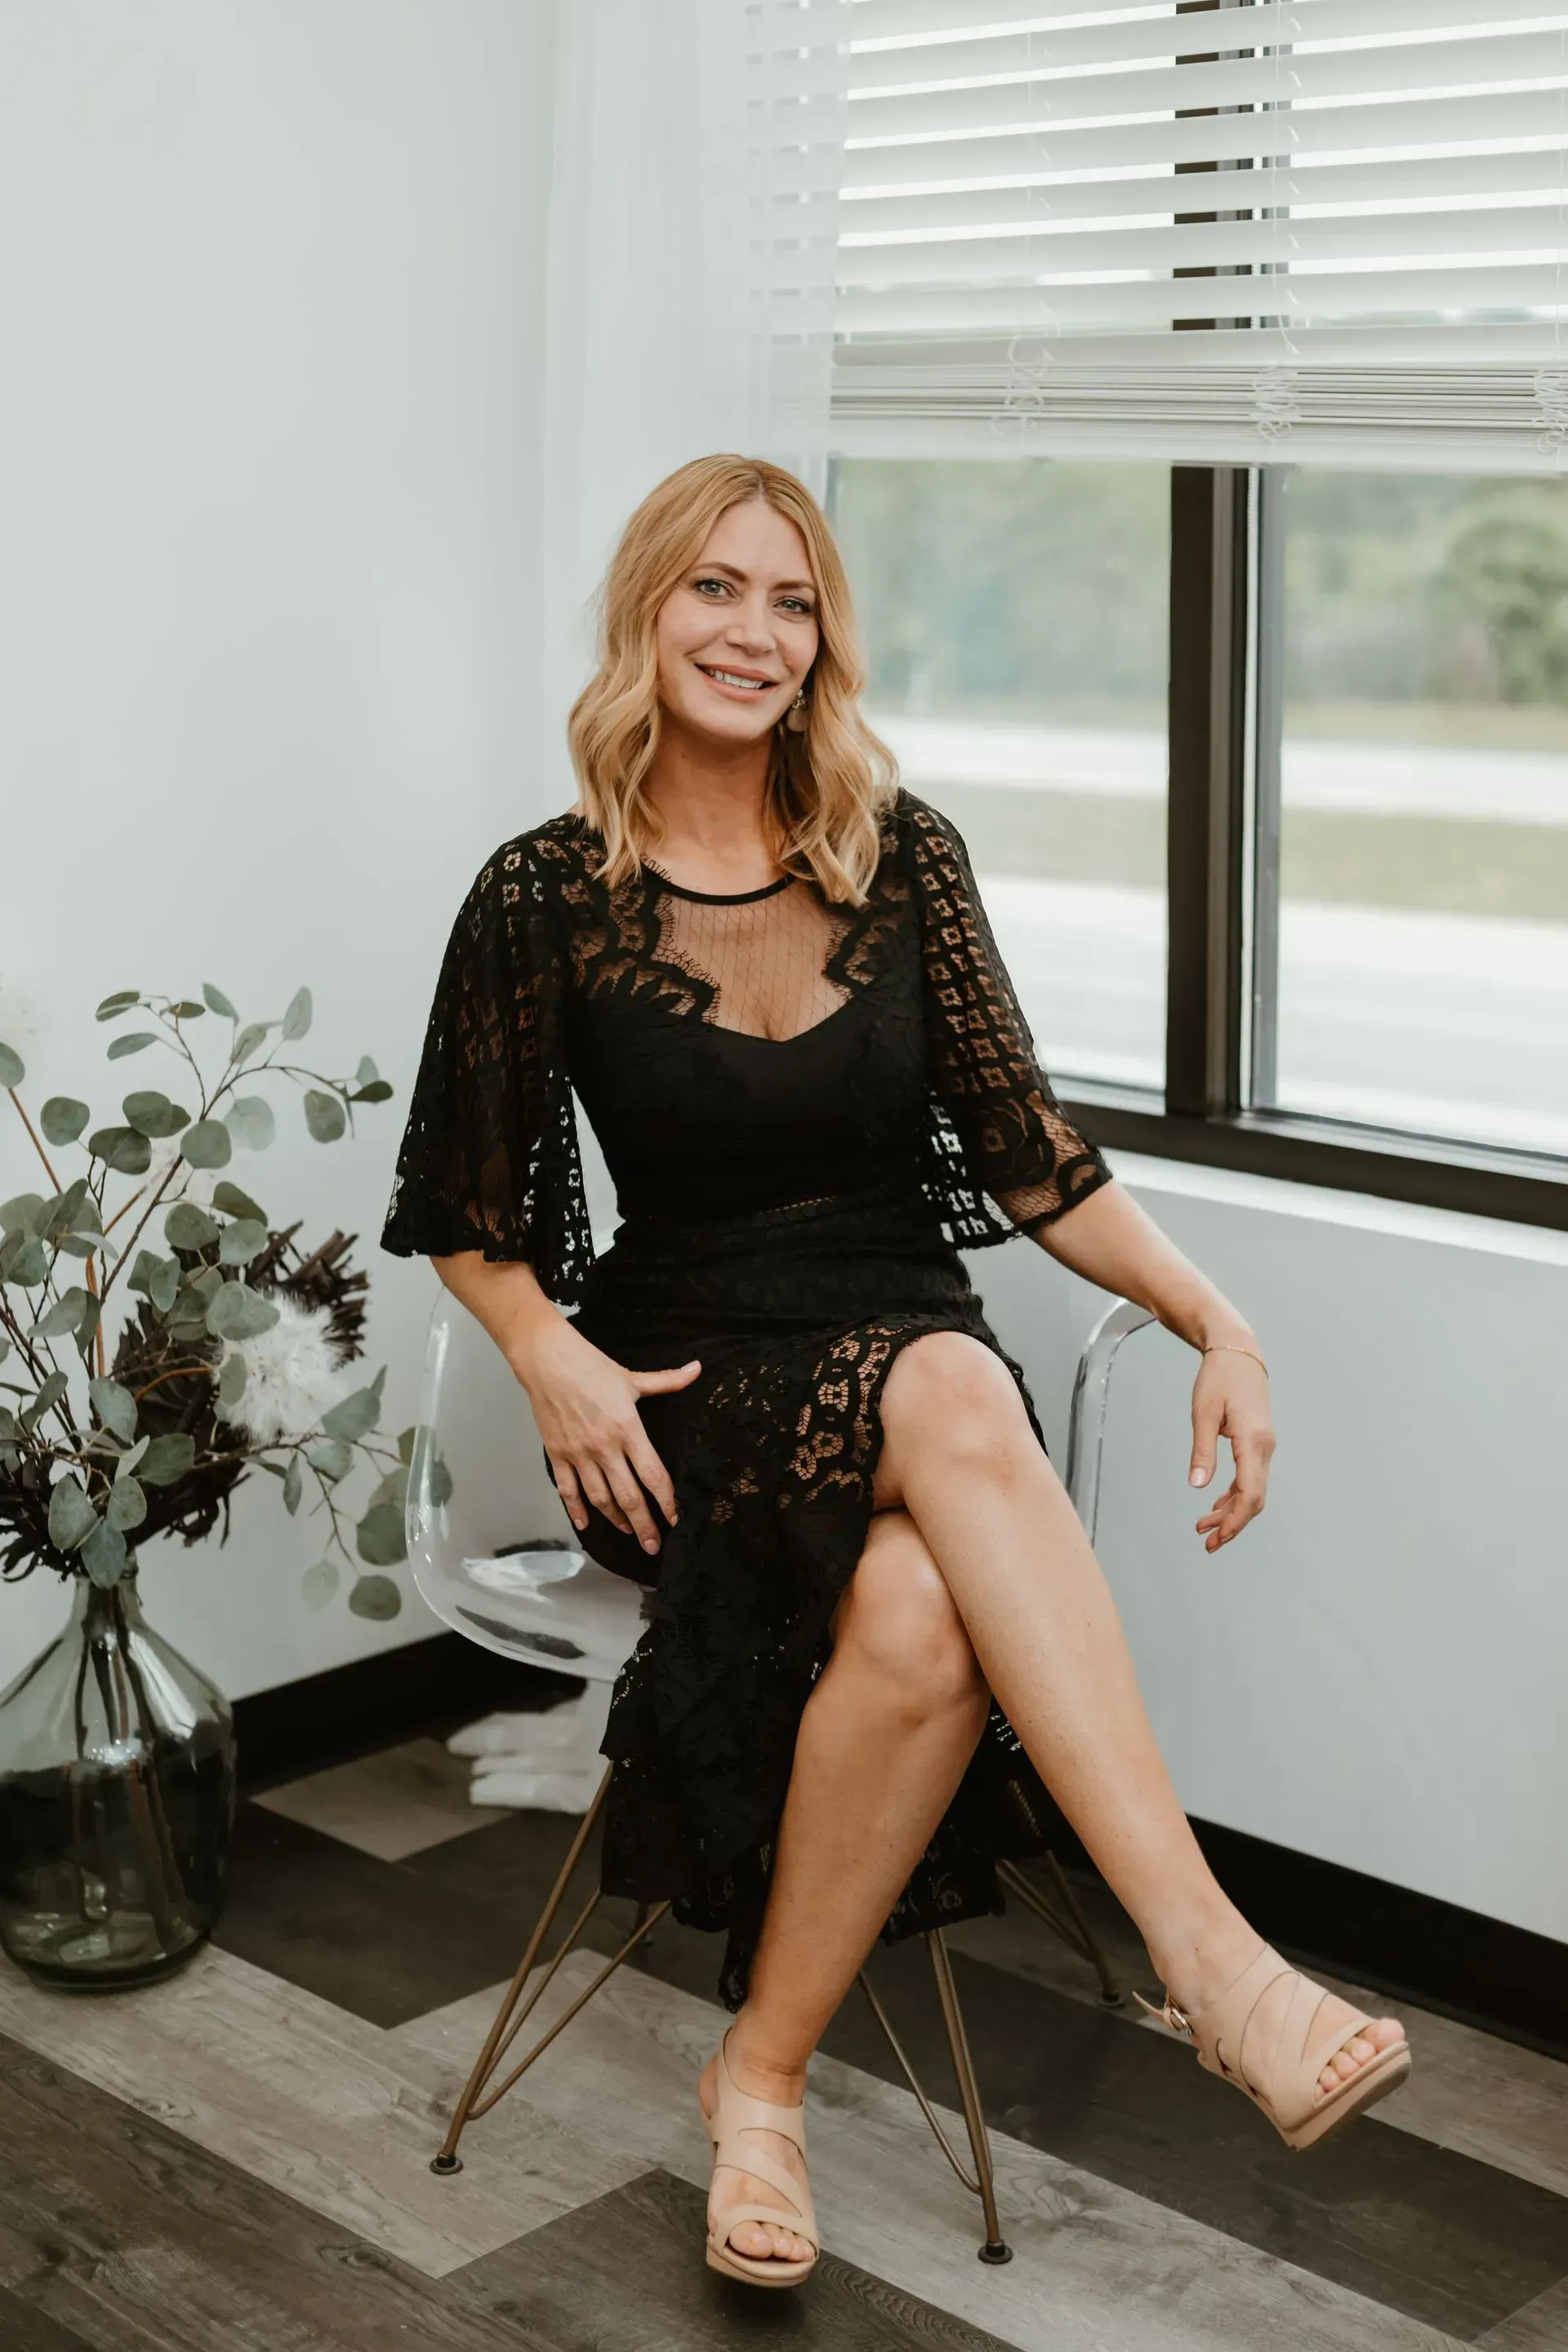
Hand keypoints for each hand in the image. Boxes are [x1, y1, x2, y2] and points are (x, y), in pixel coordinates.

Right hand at [510, 1319, 701, 1557]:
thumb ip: (667, 1382)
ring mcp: (579, 1454)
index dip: (666, 1502)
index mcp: (628, 1429)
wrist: (547, 1360)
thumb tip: (697, 1369)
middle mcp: (604, 1447)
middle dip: (644, 1525)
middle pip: (629, 1497)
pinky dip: (576, 1510)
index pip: (653, 1476)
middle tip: (653, 1545)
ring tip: (628, 1531)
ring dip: (615, 1519)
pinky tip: (586, 1524)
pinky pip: (567, 1490)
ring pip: (600, 1499)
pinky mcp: (557, 1454)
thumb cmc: (590, 1366)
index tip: (675, 1520)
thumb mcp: (632, 1377)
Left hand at [1188, 1349, 1274, 1551]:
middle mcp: (1265, 1447)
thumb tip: (1198, 1486)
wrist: (1237, 1351)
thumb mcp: (1203, 1412)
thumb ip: (1202, 1451)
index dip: (1235, 1520)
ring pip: (1253, 1490)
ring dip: (1232, 1511)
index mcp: (1253, 1441)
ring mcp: (1264, 1445)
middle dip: (1233, 1523)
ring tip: (1205, 1528)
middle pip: (1255, 1498)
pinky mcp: (1257, 1442)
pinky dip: (1234, 1494)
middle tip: (1208, 1542)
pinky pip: (1250, 1477)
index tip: (1216, 1537)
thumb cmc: (1219, 1377)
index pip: (1250, 1492)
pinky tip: (1217, 1504)